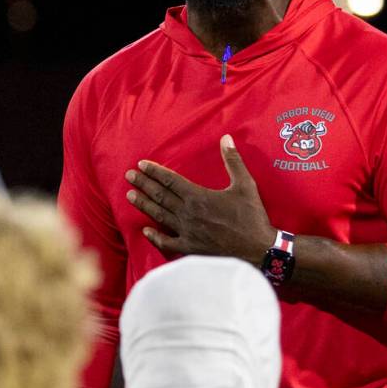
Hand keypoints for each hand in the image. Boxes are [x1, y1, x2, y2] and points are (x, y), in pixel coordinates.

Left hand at [125, 134, 275, 261]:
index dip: (154, 171)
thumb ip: (232, 160)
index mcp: (198, 196)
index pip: (170, 180)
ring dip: (144, 205)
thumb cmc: (251, 217)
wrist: (257, 249)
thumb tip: (226, 138)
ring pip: (159, 216)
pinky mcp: (190, 248)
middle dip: (143, 184)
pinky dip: (155, 237)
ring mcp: (187, 232)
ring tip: (130, 196)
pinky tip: (146, 230)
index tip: (141, 165)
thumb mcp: (245, 184)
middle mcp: (188, 213)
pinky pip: (167, 242)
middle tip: (129, 176)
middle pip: (160, 196)